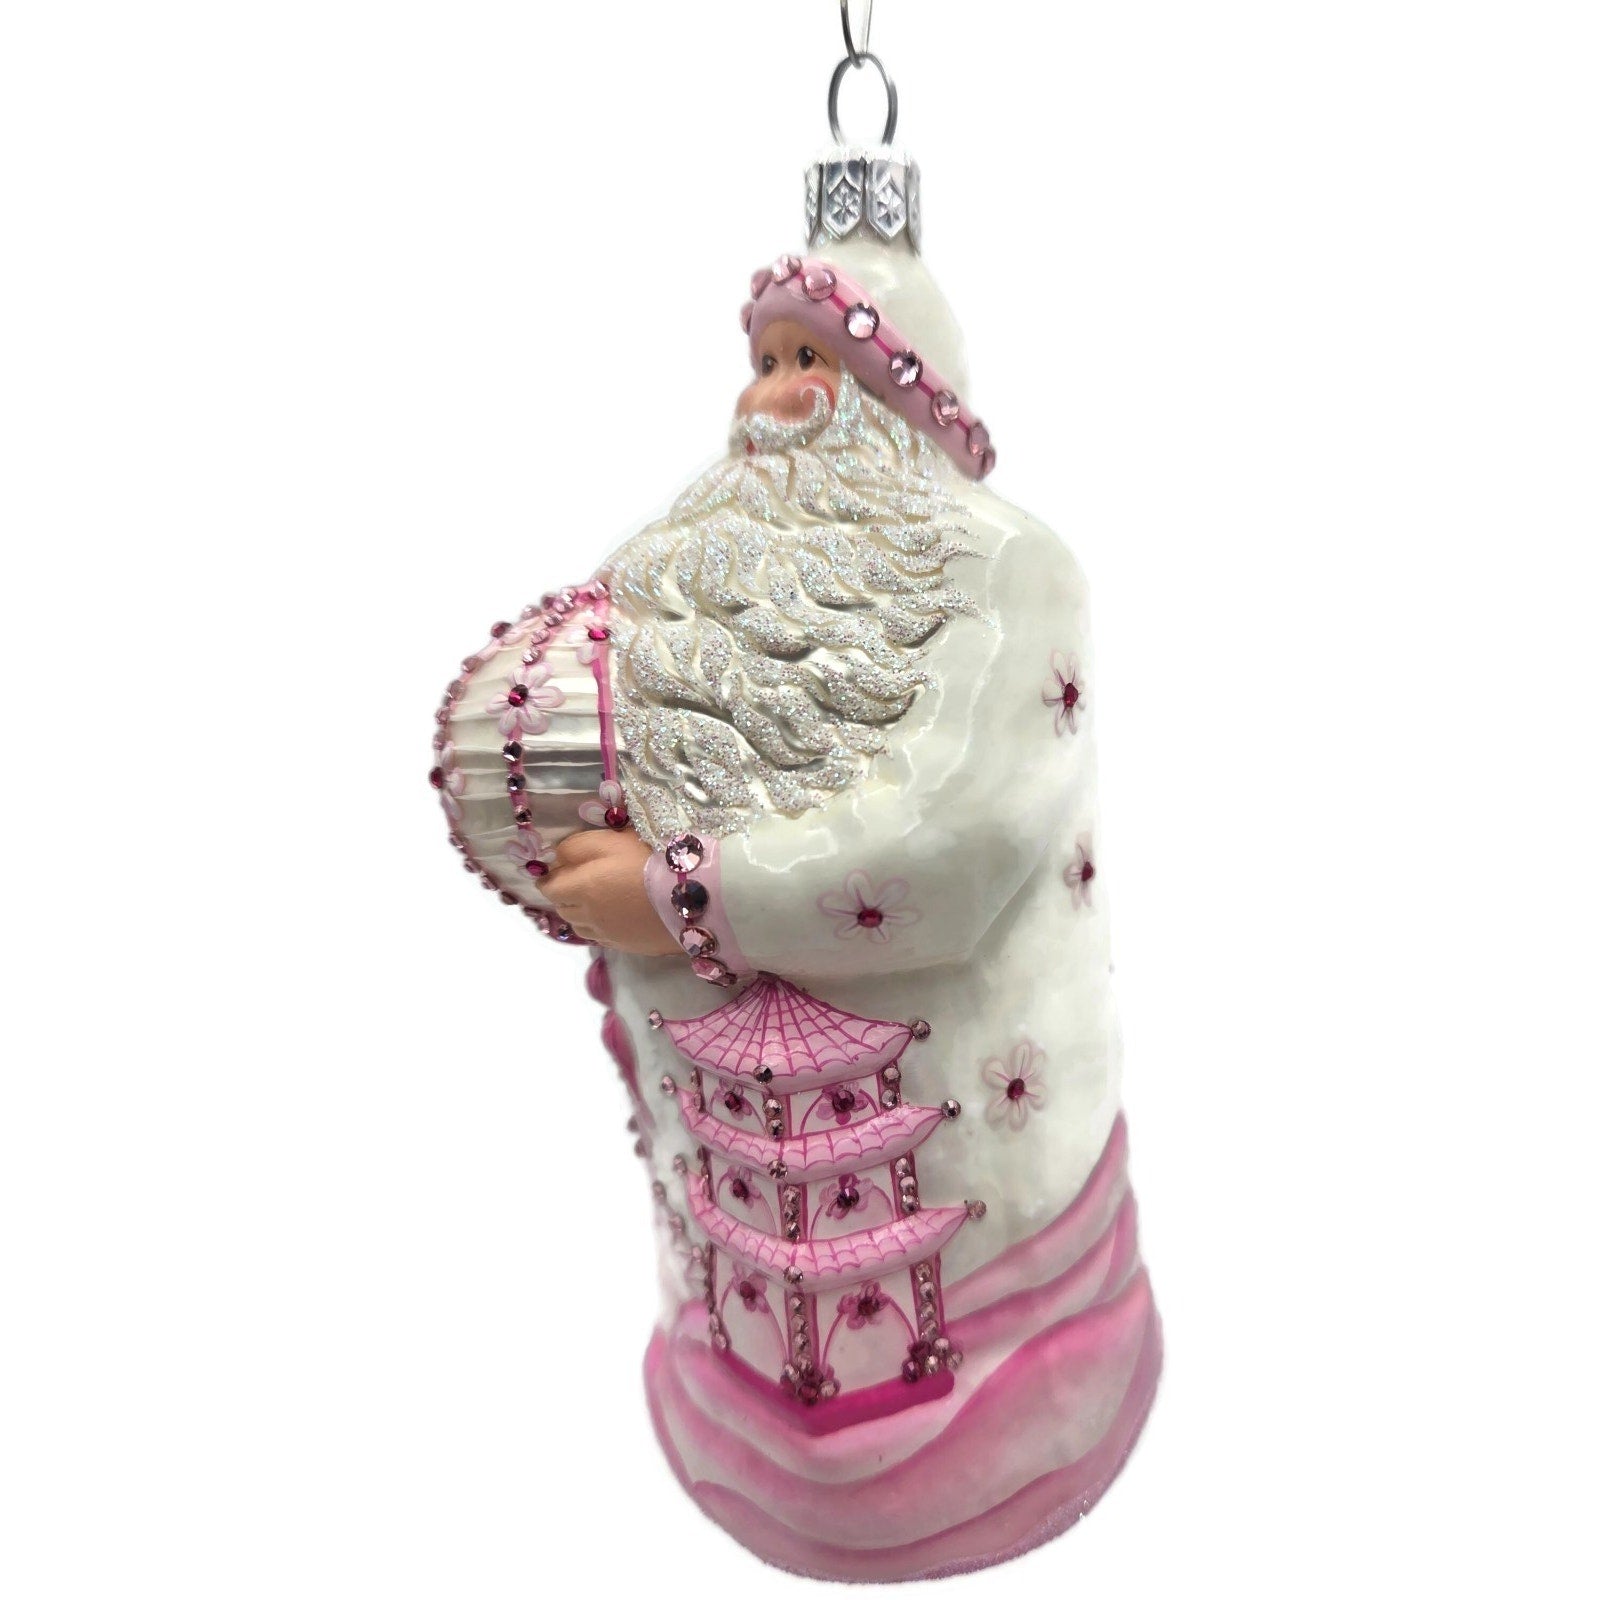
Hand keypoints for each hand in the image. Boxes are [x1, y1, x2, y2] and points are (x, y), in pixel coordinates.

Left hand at [541, 827, 680, 955]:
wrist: (694, 895)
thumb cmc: (650, 860)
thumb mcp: (611, 840)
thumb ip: (577, 847)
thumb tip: (556, 858)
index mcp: (581, 889)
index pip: (550, 888)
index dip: (549, 878)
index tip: (555, 871)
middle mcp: (589, 917)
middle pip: (563, 909)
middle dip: (565, 895)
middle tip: (578, 882)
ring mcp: (609, 935)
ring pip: (581, 926)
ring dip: (581, 914)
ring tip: (596, 900)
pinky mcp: (629, 946)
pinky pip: (603, 938)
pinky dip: (601, 926)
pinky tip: (616, 916)